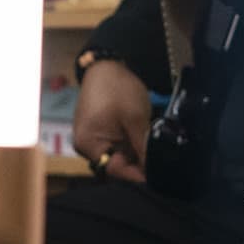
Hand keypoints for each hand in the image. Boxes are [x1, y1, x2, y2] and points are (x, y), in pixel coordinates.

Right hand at [73, 57, 152, 183]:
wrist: (105, 65)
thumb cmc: (117, 88)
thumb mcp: (135, 118)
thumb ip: (143, 147)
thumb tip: (153, 170)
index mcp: (89, 144)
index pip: (116, 171)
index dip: (138, 175)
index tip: (157, 178)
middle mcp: (85, 146)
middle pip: (115, 166)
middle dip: (136, 164)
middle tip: (158, 161)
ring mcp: (91, 139)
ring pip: (116, 156)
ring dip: (133, 153)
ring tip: (149, 146)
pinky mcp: (97, 133)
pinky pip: (114, 146)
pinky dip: (128, 144)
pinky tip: (140, 138)